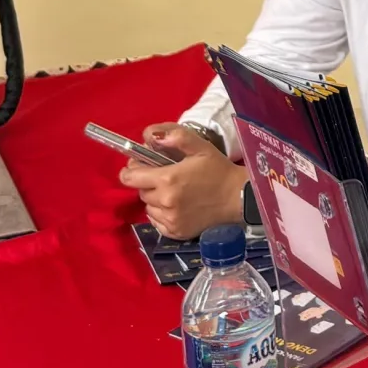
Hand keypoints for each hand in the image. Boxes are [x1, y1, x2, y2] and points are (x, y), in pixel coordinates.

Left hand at [120, 125, 248, 238]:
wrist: (238, 198)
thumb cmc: (218, 169)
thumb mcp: (200, 146)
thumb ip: (176, 136)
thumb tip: (151, 135)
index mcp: (167, 179)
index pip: (130, 177)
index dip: (131, 170)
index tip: (140, 166)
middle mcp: (165, 201)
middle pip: (140, 191)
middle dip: (147, 183)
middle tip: (165, 177)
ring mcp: (170, 219)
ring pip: (148, 207)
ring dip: (155, 199)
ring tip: (173, 192)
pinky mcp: (175, 232)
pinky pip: (156, 221)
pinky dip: (161, 213)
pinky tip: (177, 206)